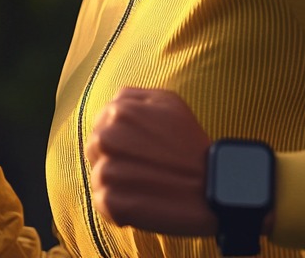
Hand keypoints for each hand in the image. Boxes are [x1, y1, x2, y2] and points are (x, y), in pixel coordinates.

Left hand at [85, 87, 217, 236]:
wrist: (211, 186)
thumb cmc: (191, 143)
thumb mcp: (168, 102)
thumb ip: (133, 97)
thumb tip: (112, 104)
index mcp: (118, 111)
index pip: (100, 123)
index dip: (120, 137)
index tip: (141, 148)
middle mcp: (106, 137)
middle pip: (94, 149)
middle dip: (114, 158)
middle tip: (144, 167)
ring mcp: (106, 170)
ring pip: (98, 176)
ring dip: (117, 182)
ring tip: (146, 183)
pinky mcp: (110, 201)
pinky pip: (102, 202)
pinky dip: (119, 206)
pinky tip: (144, 200)